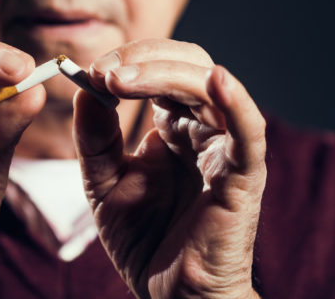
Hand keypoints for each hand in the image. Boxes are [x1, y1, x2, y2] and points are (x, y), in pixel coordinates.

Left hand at [74, 39, 264, 298]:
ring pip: (207, 88)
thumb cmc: (144, 239)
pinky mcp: (244, 175)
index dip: (127, 61)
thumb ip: (95, 137)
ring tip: (121, 79)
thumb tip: (86, 88)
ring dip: (164, 75)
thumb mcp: (104, 180)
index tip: (88, 70)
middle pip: (185, 66)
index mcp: (172, 126)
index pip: (159, 71)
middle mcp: (201, 129)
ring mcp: (224, 148)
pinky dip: (236, 103)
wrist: (171, 294)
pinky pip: (248, 131)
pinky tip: (216, 81)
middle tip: (102, 70)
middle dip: (142, 59)